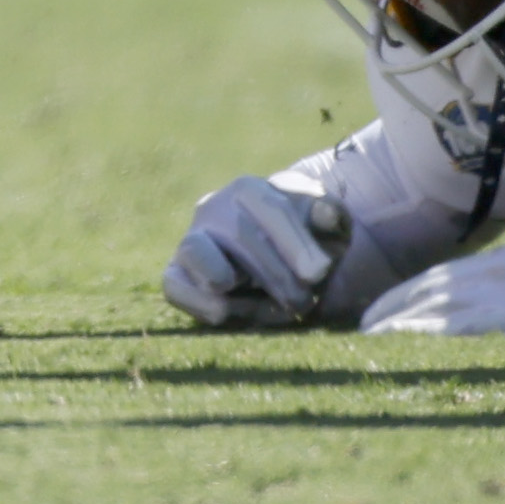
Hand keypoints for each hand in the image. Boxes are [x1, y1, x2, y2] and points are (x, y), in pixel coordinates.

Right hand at [160, 174, 350, 328]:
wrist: (278, 265)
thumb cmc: (307, 242)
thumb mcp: (329, 228)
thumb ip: (331, 217)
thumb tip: (327, 215)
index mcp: (250, 190)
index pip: (270, 209)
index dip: (295, 241)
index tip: (318, 273)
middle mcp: (214, 209)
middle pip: (239, 234)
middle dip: (276, 273)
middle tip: (303, 302)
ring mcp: (193, 241)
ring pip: (196, 249)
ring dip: (231, 281)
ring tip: (269, 306)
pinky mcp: (179, 275)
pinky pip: (173, 283)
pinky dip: (194, 299)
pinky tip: (224, 312)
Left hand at [357, 245, 504, 338]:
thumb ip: (502, 287)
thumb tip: (469, 303)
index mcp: (499, 262)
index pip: (439, 276)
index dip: (406, 293)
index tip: (379, 311)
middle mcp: (496, 269)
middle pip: (431, 286)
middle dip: (394, 305)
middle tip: (363, 326)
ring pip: (442, 302)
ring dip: (405, 319)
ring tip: (375, 336)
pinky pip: (468, 319)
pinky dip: (438, 327)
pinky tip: (414, 338)